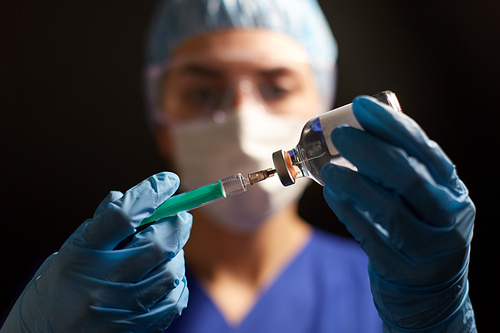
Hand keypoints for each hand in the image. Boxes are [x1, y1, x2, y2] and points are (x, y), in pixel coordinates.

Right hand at [2, 172, 191, 332]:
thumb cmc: (55, 291)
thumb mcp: (67, 252)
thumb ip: (100, 225)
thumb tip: (131, 197)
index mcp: (80, 255)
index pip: (124, 215)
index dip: (151, 193)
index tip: (168, 181)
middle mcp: (102, 282)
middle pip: (157, 243)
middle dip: (176, 223)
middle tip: (179, 215)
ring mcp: (122, 309)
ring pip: (171, 271)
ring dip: (176, 253)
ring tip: (166, 249)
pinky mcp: (137, 329)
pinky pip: (174, 299)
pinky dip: (176, 282)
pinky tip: (164, 276)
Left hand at [321, 96, 475, 331]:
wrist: (429, 291)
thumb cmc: (419, 229)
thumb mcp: (424, 198)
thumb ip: (403, 168)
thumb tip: (362, 127)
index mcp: (452, 190)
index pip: (424, 151)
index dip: (391, 125)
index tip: (361, 105)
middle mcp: (448, 218)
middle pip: (407, 178)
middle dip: (369, 151)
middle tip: (339, 135)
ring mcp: (427, 248)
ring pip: (388, 211)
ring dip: (353, 184)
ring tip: (328, 169)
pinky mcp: (402, 269)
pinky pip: (370, 238)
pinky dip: (348, 213)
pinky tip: (333, 195)